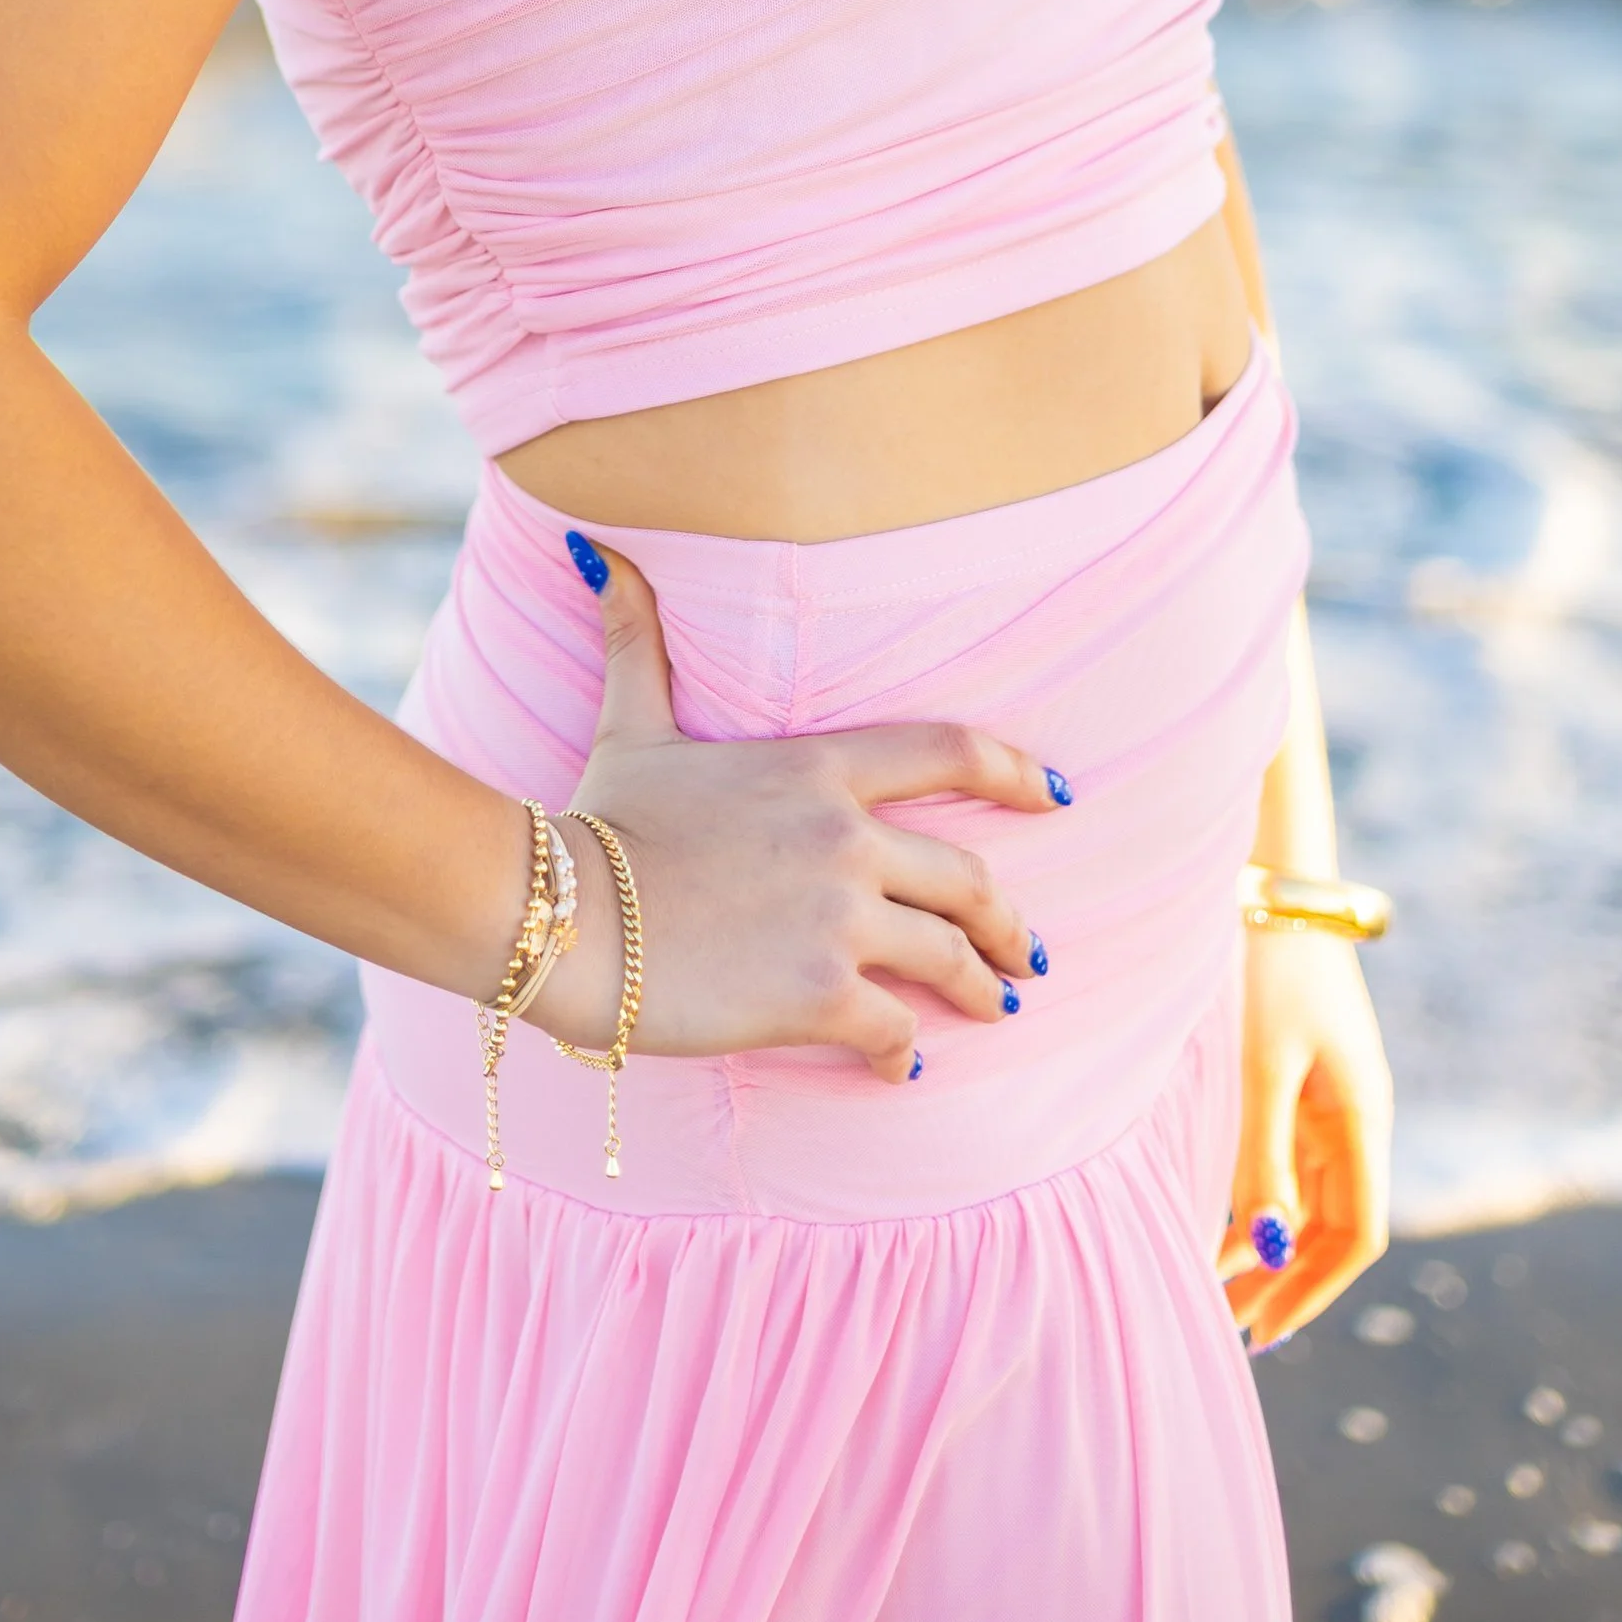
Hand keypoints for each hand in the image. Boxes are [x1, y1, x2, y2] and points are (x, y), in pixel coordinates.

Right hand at [533, 537, 1059, 1082]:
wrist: (564, 913)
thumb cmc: (598, 819)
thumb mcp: (632, 724)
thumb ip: (638, 642)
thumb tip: (600, 553)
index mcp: (818, 766)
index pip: (948, 751)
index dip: (1016, 770)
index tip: (1057, 795)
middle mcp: (847, 836)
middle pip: (968, 875)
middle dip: (1007, 919)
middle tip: (1027, 950)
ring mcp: (841, 918)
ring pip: (949, 956)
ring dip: (981, 986)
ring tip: (995, 1007)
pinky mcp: (821, 994)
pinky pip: (896, 1029)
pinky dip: (907, 1053)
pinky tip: (901, 1067)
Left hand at [1217, 921, 1392, 1346]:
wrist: (1275, 888)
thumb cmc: (1271, 972)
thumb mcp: (1263, 1066)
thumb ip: (1264, 1157)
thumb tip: (1268, 1248)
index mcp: (1362, 1119)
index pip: (1356, 1234)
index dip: (1314, 1288)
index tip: (1266, 1329)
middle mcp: (1356, 1120)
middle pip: (1332, 1225)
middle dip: (1287, 1281)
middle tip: (1232, 1328)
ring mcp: (1331, 1102)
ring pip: (1309, 1199)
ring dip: (1271, 1248)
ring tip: (1216, 1292)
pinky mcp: (1303, 1083)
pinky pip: (1289, 1164)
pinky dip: (1261, 1202)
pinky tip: (1220, 1226)